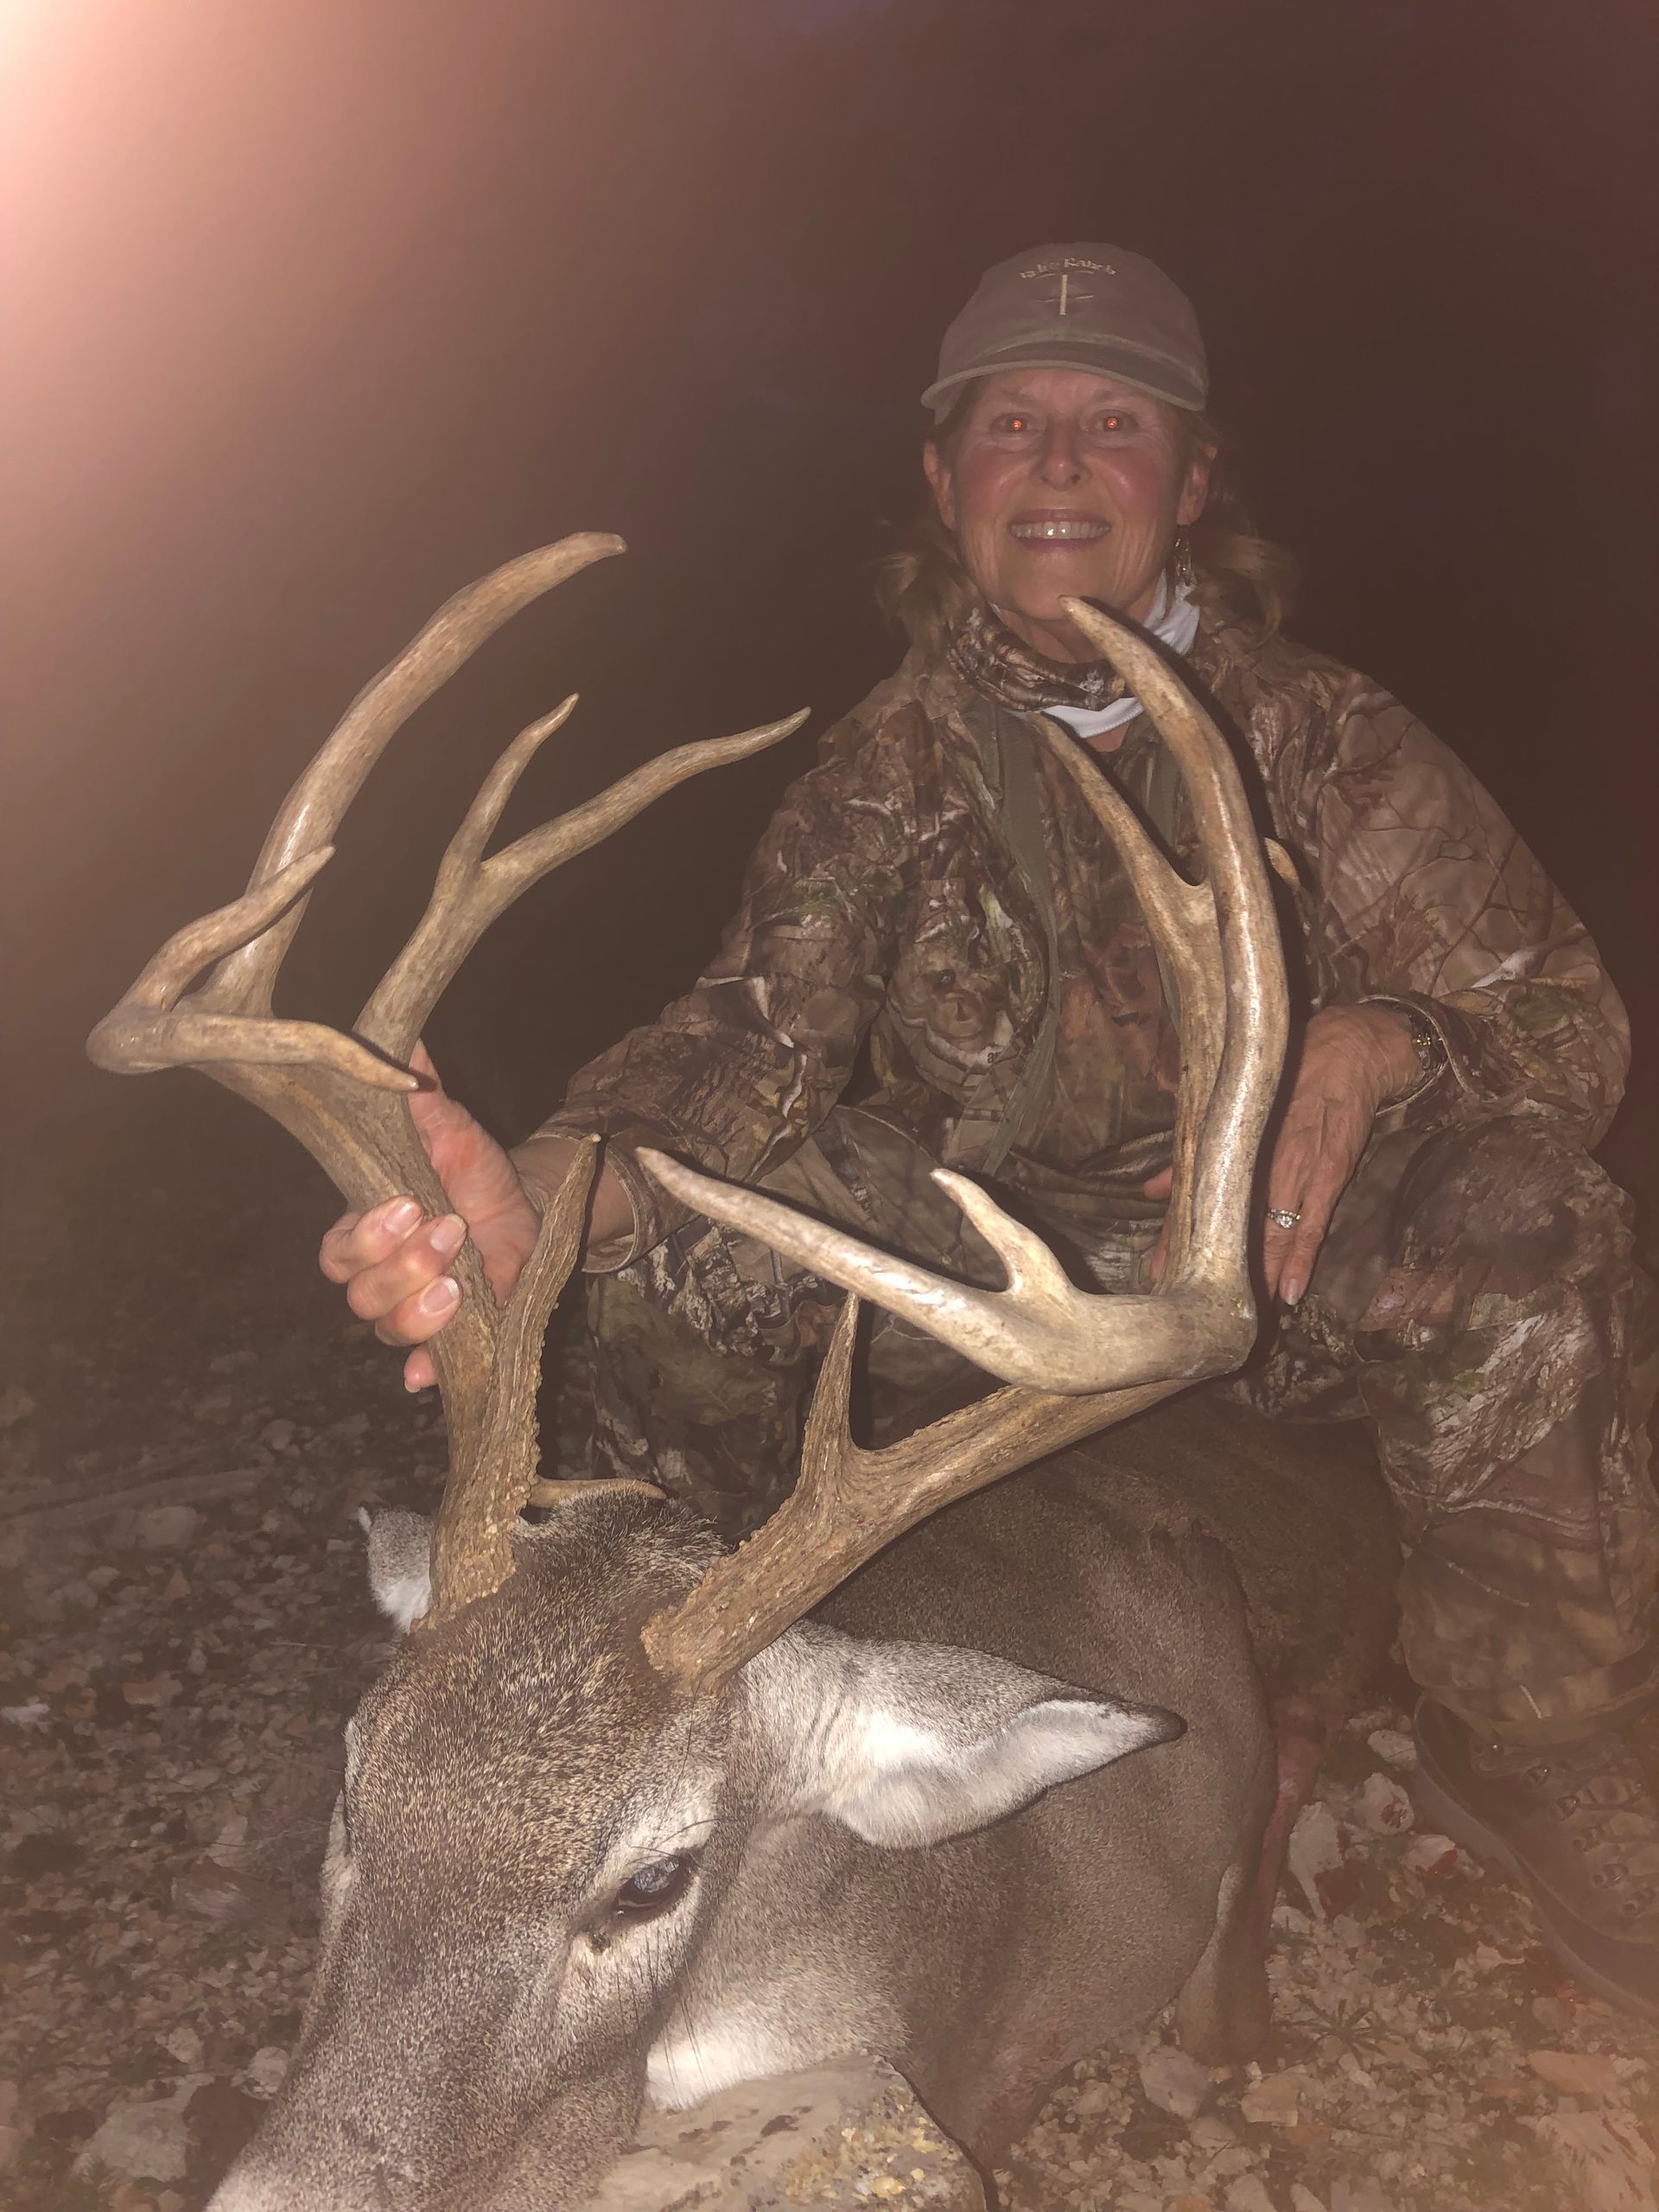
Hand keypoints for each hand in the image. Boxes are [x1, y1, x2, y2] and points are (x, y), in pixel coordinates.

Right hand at [318, 1045, 543, 1391]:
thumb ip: (423, 1100)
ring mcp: (409, 1308)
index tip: (409, 1205)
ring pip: (388, 1329)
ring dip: (418, 1312)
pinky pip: (422, 1366)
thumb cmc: (471, 1169)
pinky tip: (429, 1375)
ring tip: (458, 1283)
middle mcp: (378, 1275)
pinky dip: (423, 1371)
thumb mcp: (452, 1131)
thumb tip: (409, 1045)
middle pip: (360, 1294)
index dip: (367, 1236)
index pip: (338, 1250)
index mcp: (365, 1229)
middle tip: (447, 1233)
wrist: (521, 1208)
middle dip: (401, 1268)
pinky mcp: (446, 1335)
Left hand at [1142, 1004, 1418, 1305]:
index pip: (1197, 1198)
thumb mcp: (1232, 1108)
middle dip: (1211, 1265)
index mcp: (1232, 1144)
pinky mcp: (1331, 1175)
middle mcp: (1260, 1161)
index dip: (1177, 1236)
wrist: (1350, 1051)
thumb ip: (1192, 1153)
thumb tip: (1150, 1191)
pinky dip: (1300, 1259)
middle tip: (1190, 1303)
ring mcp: (1297, 1170)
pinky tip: (1289, 1292)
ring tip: (1236, 1312)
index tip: (1159, 1268)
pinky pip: (1314, 1226)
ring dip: (1254, 1274)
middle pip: (1230, 1222)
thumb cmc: (1286, 1075)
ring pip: (1269, 1233)